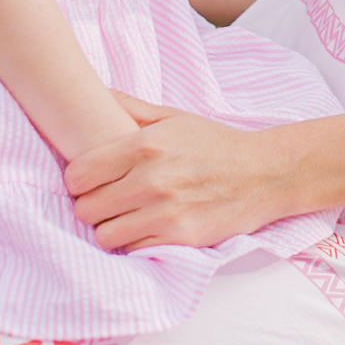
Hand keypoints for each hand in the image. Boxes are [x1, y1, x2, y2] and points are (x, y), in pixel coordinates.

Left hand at [63, 96, 291, 248]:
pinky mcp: (181, 238)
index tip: (89, 181)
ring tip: (124, 218)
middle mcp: (152, 179)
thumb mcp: (174, 118)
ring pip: (105, 234)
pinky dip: (135, 243)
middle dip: (91, 206)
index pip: (79, 174)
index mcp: (145, 145)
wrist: (265, 173)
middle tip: (106, 201)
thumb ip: (130, 109)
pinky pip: (134, 250)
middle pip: (86, 208)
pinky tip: (147, 229)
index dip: (78, 180)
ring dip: (110, 228)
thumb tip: (95, 94)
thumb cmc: (216, 144)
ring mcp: (166, 211)